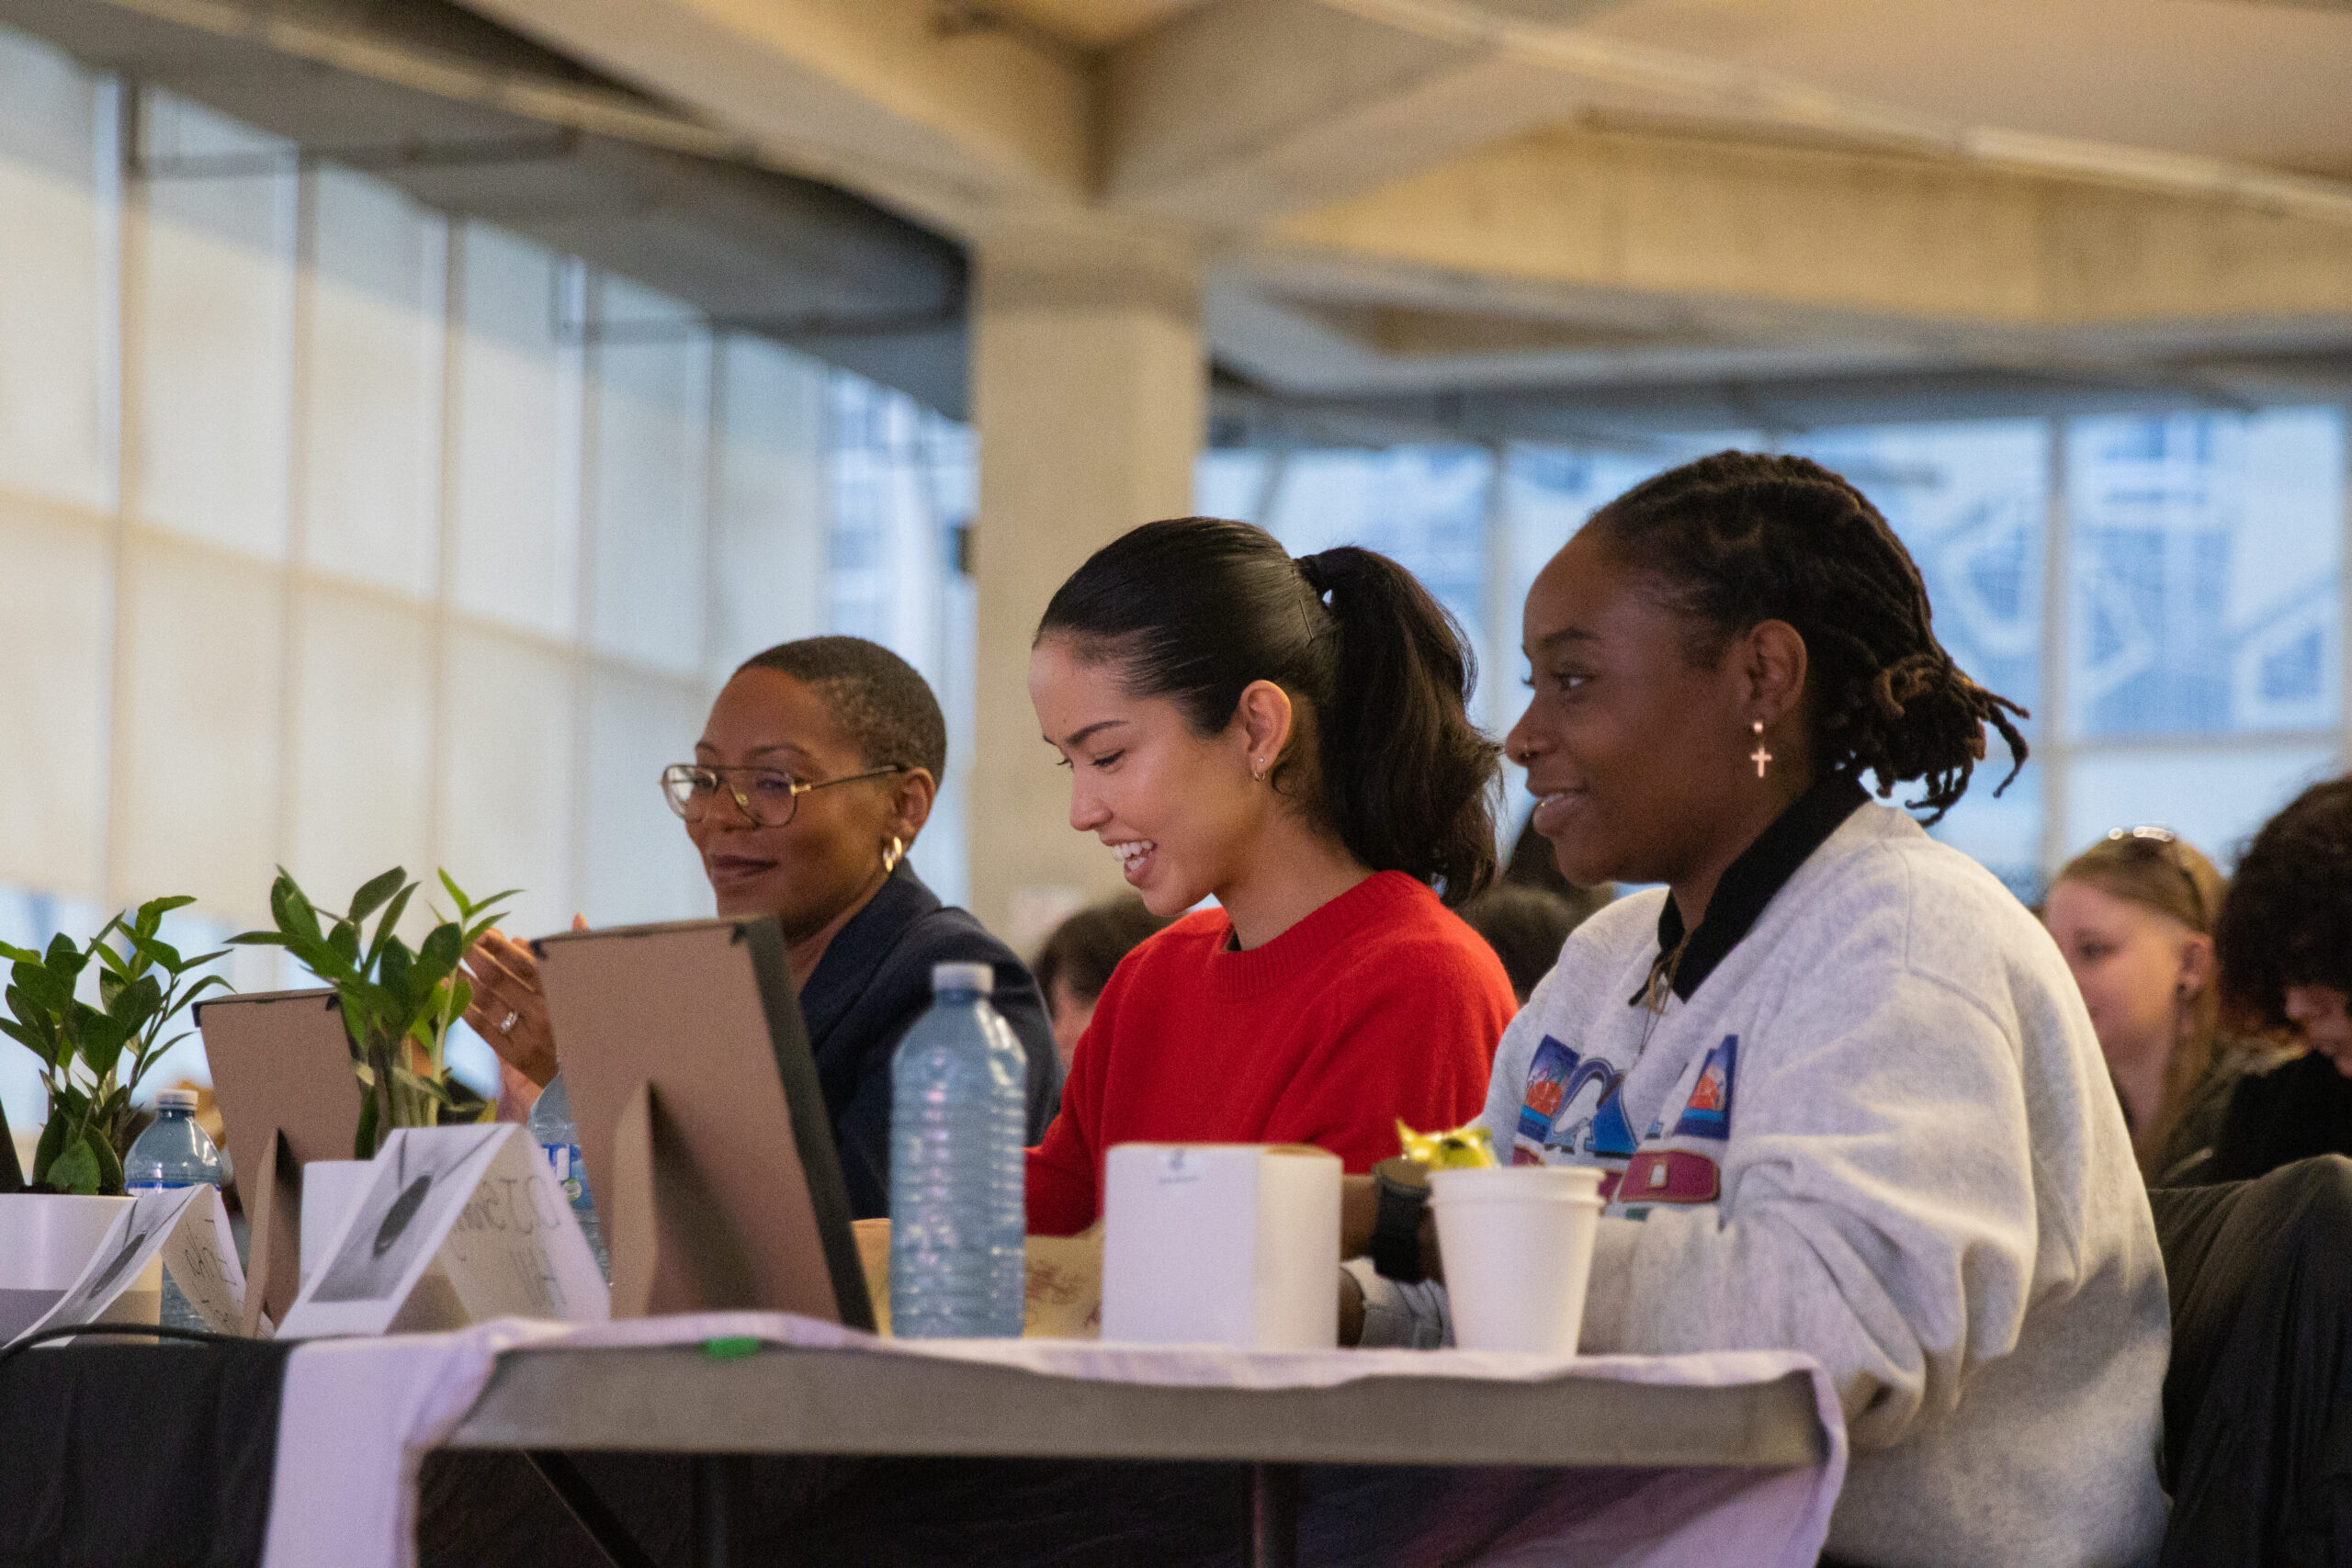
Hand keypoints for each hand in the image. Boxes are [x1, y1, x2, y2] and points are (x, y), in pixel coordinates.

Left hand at [461, 914, 585, 1088]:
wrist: (597, 1071)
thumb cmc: (594, 1021)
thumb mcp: (596, 985)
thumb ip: (583, 952)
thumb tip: (577, 918)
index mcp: (565, 994)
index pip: (527, 965)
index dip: (502, 948)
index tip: (484, 932)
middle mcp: (545, 1015)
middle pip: (501, 981)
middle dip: (477, 957)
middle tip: (458, 939)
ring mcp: (528, 1037)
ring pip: (488, 1003)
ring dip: (464, 979)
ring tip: (445, 960)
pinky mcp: (516, 1056)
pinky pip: (483, 1029)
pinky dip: (462, 1008)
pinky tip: (447, 990)